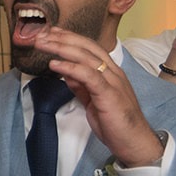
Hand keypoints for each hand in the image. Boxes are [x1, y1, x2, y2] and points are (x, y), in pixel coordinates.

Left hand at [34, 29, 162, 166]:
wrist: (134, 143)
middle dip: (62, 38)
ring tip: (43, 45)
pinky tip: (55, 64)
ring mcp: (112, 81)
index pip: (89, 48)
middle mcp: (113, 72)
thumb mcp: (93, 101)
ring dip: (62, 48)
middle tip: (41, 34)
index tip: (51, 33)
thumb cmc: (116, 124)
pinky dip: (70, 67)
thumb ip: (81, 86)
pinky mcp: (109, 93)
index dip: (70, 38)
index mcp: (110, 73)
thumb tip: (66, 73)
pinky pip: (88, 75)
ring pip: (86, 57)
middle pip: (86, 47)